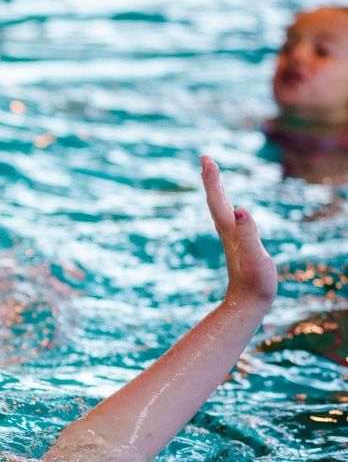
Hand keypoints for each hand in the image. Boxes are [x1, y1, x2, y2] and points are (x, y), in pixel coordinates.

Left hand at [200, 155, 276, 307]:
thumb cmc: (255, 281)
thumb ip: (247, 233)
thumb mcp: (255, 256)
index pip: (217, 199)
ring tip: (213, 174)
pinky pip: (228, 219)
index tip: (206, 158)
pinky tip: (230, 208)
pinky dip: (226, 206)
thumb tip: (239, 210)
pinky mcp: (238, 245)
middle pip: (215, 200)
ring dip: (216, 190)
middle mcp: (227, 232)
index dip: (212, 179)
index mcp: (229, 230)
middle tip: (206, 158)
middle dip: (211, 178)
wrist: (248, 304)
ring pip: (220, 209)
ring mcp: (231, 239)